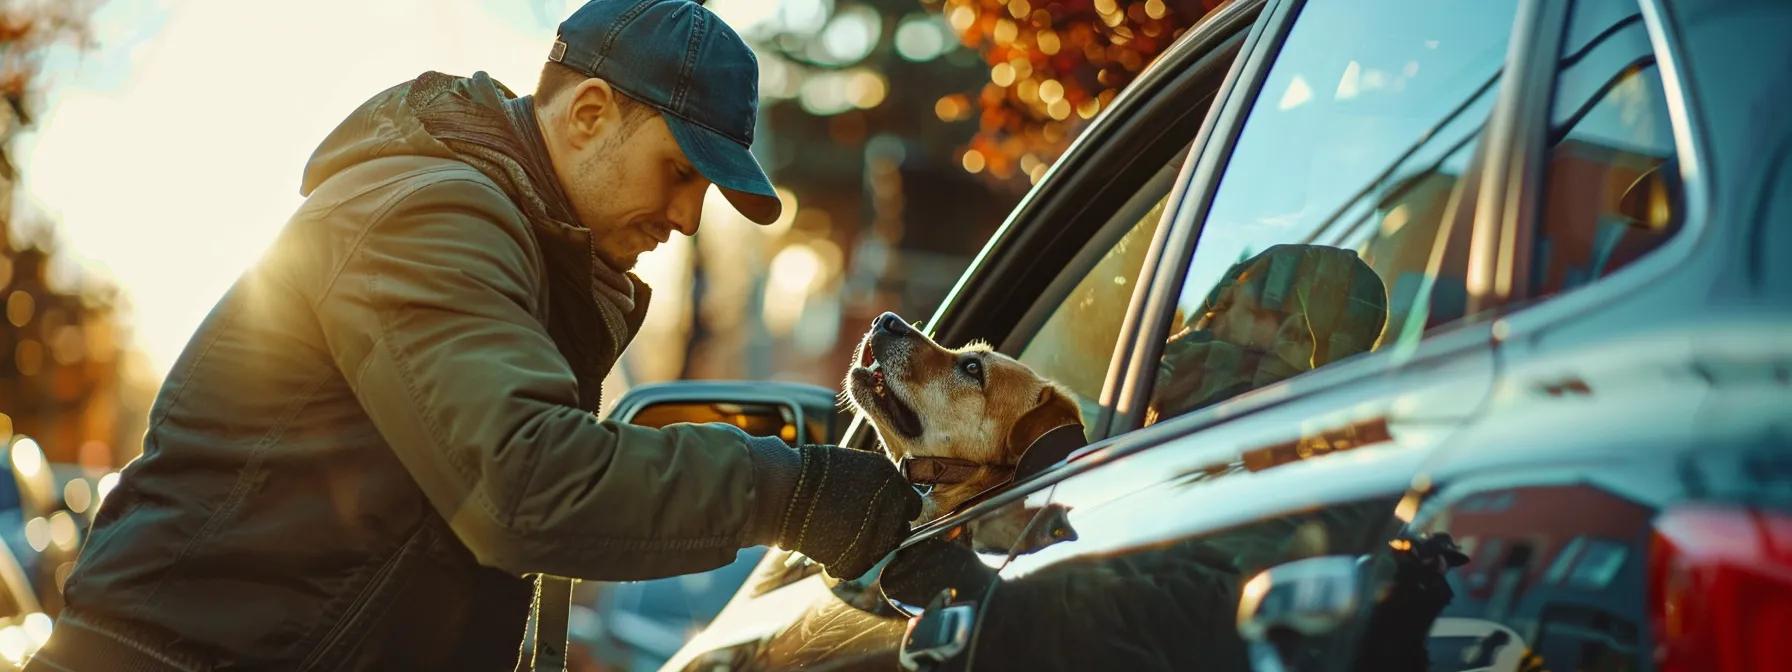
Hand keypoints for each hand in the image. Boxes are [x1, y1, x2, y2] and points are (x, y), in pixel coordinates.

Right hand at [774, 445, 921, 578]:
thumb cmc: (812, 472)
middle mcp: (893, 510)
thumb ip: (880, 484)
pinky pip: (859, 565)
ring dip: (867, 544)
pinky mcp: (858, 563)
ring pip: (881, 549)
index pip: (911, 504)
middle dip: (886, 528)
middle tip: (859, 523)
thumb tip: (888, 500)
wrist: (785, 494)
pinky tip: (829, 543)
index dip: (897, 508)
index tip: (883, 510)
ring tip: (838, 531)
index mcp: (892, 481)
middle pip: (901, 529)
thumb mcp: (856, 465)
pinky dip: (845, 559)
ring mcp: (878, 539)